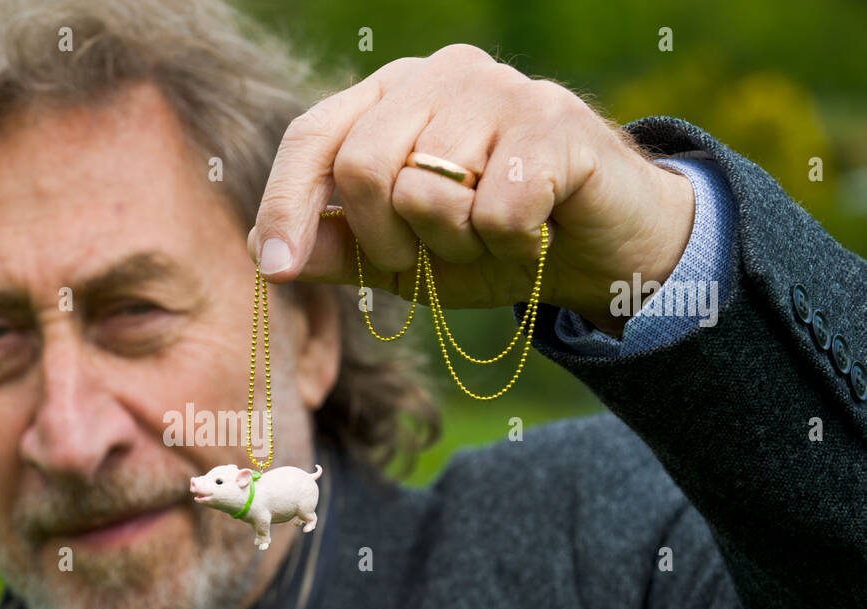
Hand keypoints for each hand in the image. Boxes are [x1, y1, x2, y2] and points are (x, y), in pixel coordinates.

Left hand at [246, 44, 694, 335]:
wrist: (603, 245)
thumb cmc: (492, 244)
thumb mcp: (404, 258)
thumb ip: (339, 250)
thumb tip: (268, 258)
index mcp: (391, 98)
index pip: (313, 137)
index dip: (285, 203)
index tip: (274, 267)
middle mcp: (439, 76)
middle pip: (361, 167)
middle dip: (387, 242)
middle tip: (429, 260)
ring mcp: (499, 88)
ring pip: (427, 193)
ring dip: (457, 248)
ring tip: (493, 238)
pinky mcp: (553, 120)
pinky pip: (494, 211)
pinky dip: (511, 246)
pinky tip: (538, 231)